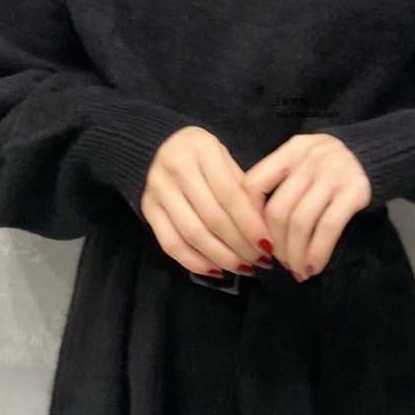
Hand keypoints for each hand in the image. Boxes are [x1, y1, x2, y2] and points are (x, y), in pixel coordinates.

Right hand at [140, 126, 274, 277]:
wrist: (161, 144)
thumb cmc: (204, 155)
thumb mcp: (226, 158)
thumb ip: (244, 188)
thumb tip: (263, 229)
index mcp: (202, 150)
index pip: (230, 195)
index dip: (250, 224)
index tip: (267, 245)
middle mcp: (176, 168)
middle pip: (212, 218)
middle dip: (239, 245)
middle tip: (258, 260)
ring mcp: (158, 190)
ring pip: (192, 234)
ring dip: (220, 257)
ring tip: (242, 267)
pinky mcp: (148, 209)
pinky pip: (171, 244)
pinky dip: (195, 262)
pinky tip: (216, 270)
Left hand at [241, 134, 371, 280]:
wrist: (380, 155)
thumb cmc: (332, 167)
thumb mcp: (304, 162)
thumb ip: (281, 183)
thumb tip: (256, 232)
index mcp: (292, 150)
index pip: (254, 184)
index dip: (249, 218)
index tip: (255, 240)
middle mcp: (311, 158)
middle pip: (277, 210)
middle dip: (275, 245)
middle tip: (278, 263)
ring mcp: (334, 173)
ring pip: (300, 222)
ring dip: (294, 254)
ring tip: (296, 270)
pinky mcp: (355, 191)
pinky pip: (327, 228)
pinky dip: (316, 253)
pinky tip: (313, 268)